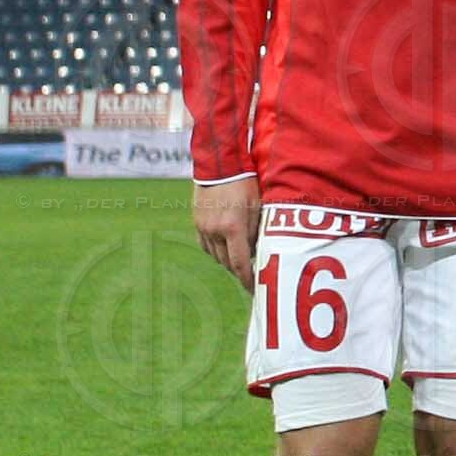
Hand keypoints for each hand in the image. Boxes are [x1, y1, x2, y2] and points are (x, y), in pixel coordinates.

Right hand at [195, 175, 261, 291]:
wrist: (219, 164)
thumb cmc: (246, 182)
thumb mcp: (258, 206)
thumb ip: (257, 231)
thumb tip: (258, 253)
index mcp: (233, 227)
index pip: (240, 264)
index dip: (247, 280)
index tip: (254, 290)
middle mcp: (215, 231)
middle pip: (227, 262)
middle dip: (240, 270)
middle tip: (252, 273)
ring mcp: (203, 227)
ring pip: (216, 255)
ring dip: (228, 259)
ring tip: (241, 256)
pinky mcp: (197, 222)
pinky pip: (206, 245)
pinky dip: (217, 250)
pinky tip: (226, 246)